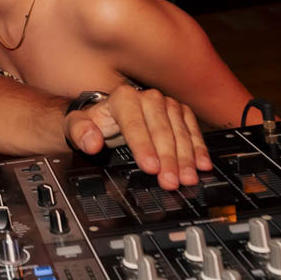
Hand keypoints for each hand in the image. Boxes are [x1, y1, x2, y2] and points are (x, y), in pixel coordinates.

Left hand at [64, 84, 211, 190]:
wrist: (109, 115)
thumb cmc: (95, 122)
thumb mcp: (77, 126)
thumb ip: (80, 132)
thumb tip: (91, 142)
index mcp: (123, 98)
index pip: (135, 125)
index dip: (144, 147)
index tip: (150, 167)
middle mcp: (148, 98)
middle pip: (161, 131)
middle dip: (168, 158)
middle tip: (171, 181)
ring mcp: (166, 104)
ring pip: (180, 132)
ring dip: (186, 157)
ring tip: (188, 178)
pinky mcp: (180, 112)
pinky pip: (192, 130)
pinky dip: (198, 148)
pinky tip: (202, 164)